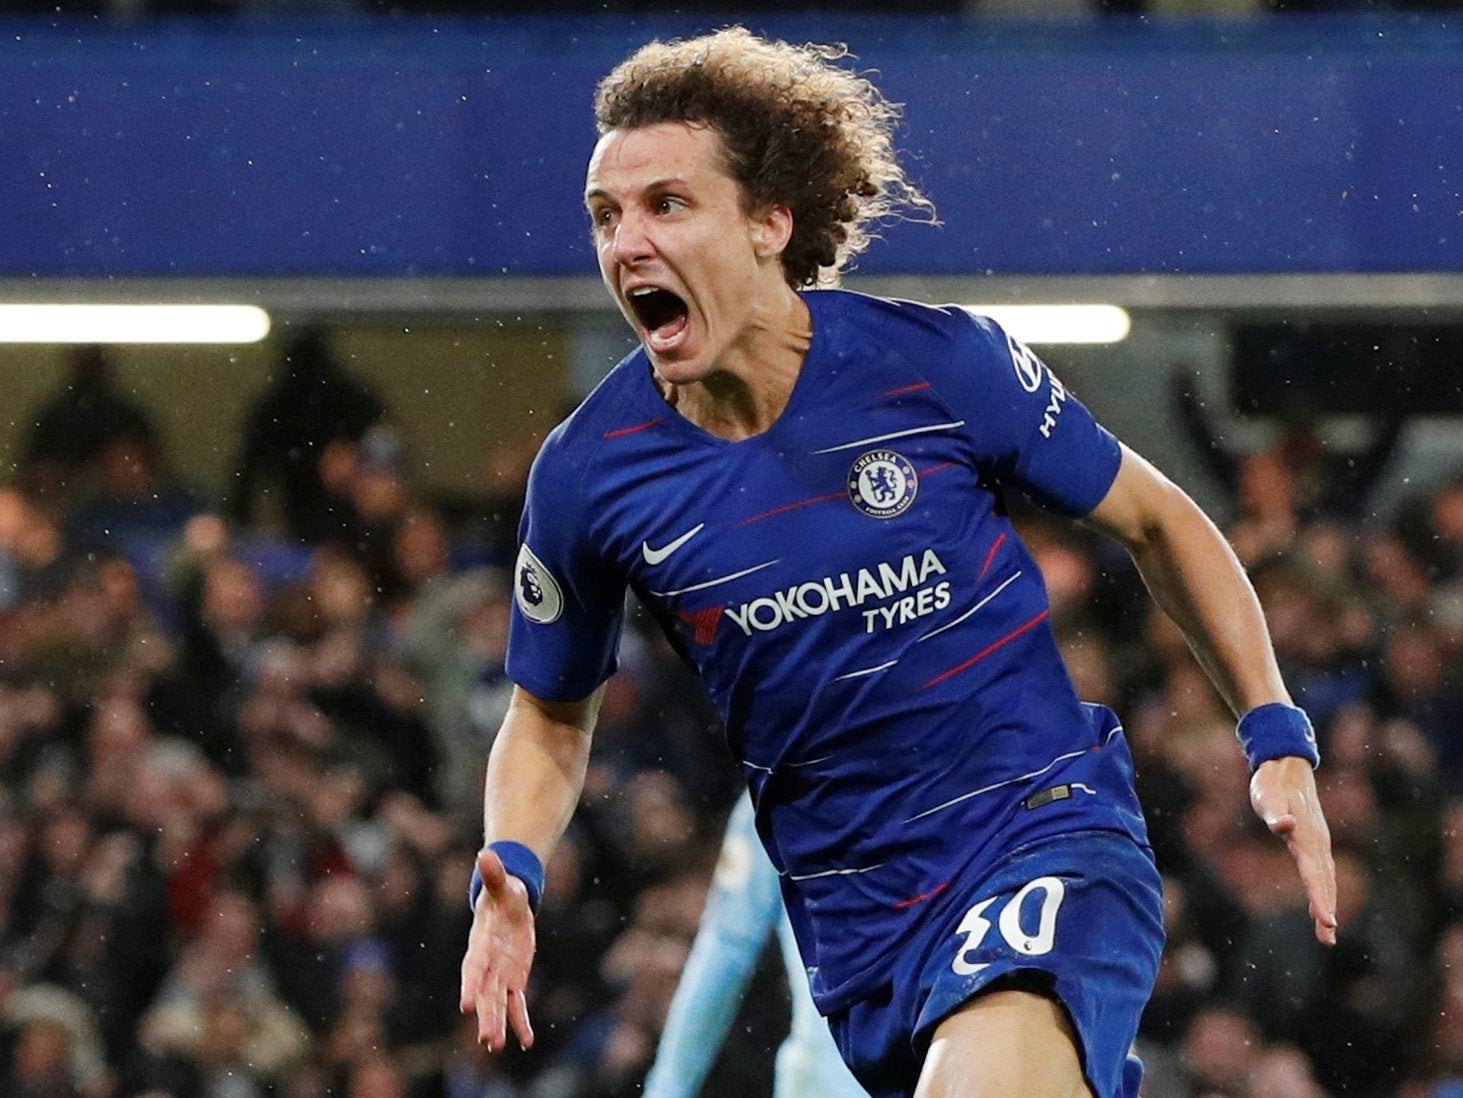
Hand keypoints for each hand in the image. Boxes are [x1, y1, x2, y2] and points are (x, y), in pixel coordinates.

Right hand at [459, 847, 536, 1049]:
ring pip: (498, 1002)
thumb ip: (494, 875)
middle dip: (486, 1014)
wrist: (508, 903)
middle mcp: (487, 963)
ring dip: (498, 1023)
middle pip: (485, 992)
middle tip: (487, 1038)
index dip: (471, 985)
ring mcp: (500, 973)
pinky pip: (517, 1003)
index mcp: (481, 941)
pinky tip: (525, 1041)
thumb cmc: (503, 892)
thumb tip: (486, 854)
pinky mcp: (513, 979)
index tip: (468, 1005)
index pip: (474, 966)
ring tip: (497, 1045)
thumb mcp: (502, 884)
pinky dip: (520, 1021)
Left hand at [1250, 757, 1337, 944]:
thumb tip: (1285, 825)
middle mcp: (1317, 843)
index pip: (1314, 873)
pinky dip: (1321, 893)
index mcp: (1306, 836)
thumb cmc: (1272, 784)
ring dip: (1327, 906)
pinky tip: (1318, 912)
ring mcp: (1318, 844)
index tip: (1327, 920)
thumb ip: (1275, 813)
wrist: (1285, 768)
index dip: (1319, 897)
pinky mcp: (1313, 844)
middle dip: (1326, 909)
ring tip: (1328, 934)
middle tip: (1329, 938)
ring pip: (1326, 880)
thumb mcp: (1267, 796)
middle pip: (1324, 882)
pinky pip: (1320, 874)